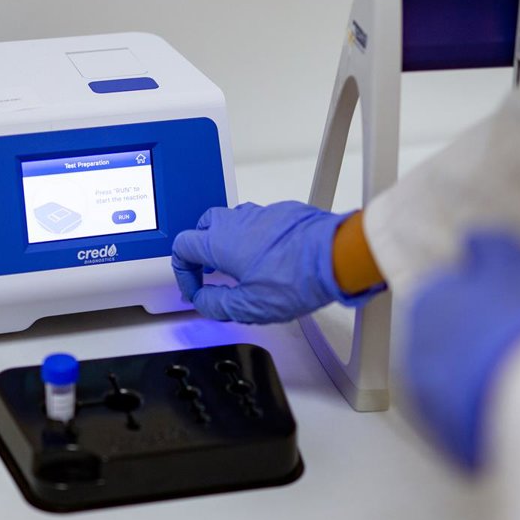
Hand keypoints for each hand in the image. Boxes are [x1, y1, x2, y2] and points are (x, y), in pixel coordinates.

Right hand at [171, 201, 372, 323]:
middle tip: (208, 273)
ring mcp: (260, 213)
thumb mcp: (248, 306)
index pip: (182, 247)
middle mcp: (236, 221)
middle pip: (202, 228)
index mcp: (220, 242)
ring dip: (225, 243)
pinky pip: (257, 222)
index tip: (196, 289)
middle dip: (200, 252)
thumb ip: (216, 305)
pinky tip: (266, 260)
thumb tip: (204, 302)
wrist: (336, 256)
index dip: (183, 272)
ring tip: (237, 267)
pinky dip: (252, 238)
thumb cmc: (297, 277)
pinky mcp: (282, 213)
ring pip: (230, 221)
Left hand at [403, 230, 519, 470]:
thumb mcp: (516, 264)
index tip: (510, 312)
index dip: (481, 305)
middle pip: (445, 342)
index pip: (444, 297)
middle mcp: (415, 353)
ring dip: (479, 381)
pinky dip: (487, 415)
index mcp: (426, 305)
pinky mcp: (448, 441)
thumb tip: (475, 241)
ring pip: (453, 384)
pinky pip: (467, 421)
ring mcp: (428, 401)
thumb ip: (490, 247)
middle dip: (475, 343)